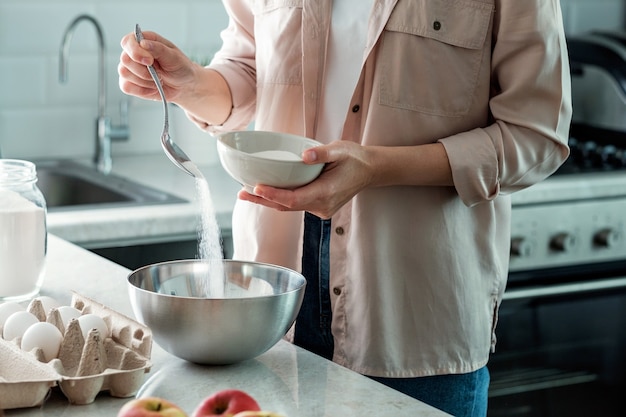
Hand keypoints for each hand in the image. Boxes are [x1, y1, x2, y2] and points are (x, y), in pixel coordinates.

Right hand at [118, 30, 197, 102]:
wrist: (183, 86)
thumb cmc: (180, 68)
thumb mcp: (174, 57)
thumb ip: (159, 49)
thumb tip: (143, 43)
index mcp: (144, 41)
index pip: (128, 41)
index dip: (135, 51)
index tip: (150, 61)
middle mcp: (134, 53)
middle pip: (125, 59)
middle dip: (143, 70)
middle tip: (159, 74)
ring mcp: (130, 68)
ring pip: (124, 73)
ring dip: (144, 81)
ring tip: (158, 80)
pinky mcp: (130, 83)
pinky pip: (126, 87)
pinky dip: (141, 90)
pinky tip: (152, 88)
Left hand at [238, 141, 374, 218]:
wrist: (370, 170)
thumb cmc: (355, 159)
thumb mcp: (341, 150)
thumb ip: (322, 153)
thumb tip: (304, 155)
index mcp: (326, 193)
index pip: (294, 198)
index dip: (274, 195)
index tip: (257, 188)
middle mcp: (322, 205)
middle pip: (287, 206)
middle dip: (263, 199)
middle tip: (241, 193)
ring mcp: (320, 208)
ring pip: (290, 207)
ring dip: (269, 200)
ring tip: (247, 192)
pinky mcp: (319, 206)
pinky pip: (296, 205)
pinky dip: (281, 199)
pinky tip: (267, 192)